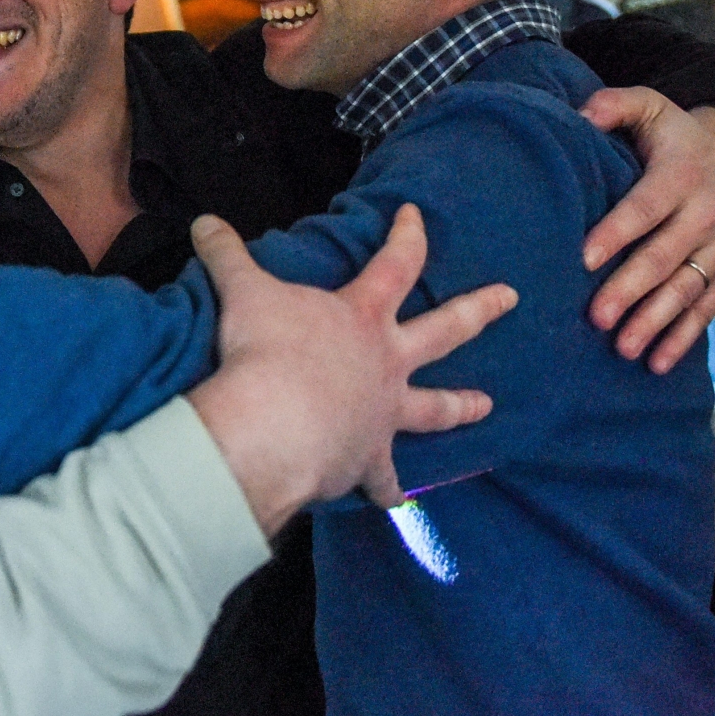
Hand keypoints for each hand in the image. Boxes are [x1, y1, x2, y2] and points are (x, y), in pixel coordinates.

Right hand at [185, 205, 513, 533]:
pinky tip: (397, 500)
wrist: (275, 424)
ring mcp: (384, 413)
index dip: (408, 236)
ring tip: (486, 406)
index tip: (416, 215)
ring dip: (461, 406)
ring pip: (435, 408)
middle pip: (444, 330)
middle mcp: (387, 362)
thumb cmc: (266, 350)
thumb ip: (226, 255)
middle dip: (479, 310)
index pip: (395, 264)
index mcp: (362, 316)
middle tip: (511, 297)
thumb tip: (203, 222)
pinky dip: (390, 490)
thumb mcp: (243, 291)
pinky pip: (385, 480)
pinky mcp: (368, 460)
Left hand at [580, 88, 714, 372]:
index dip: (616, 232)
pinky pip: (708, 307)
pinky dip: (684, 336)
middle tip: (596, 317)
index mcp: (679, 176)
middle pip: (664, 257)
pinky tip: (658, 362)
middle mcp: (704, 214)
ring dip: (655, 321)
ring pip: (686, 289)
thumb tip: (580, 113)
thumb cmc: (679, 136)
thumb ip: (615, 105)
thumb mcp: (652, 107)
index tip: (584, 258)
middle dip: (630, 289)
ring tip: (624, 348)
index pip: (644, 208)